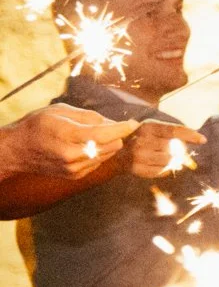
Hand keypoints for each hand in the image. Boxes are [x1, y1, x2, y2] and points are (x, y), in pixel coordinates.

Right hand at [0, 104, 137, 177]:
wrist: (17, 150)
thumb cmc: (38, 125)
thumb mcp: (61, 111)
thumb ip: (90, 116)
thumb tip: (115, 123)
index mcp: (68, 135)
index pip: (106, 133)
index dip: (124, 128)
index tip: (133, 123)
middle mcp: (72, 154)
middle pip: (113, 145)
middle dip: (116, 135)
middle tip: (106, 126)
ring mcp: (74, 168)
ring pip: (108, 155)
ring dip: (108, 145)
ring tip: (91, 135)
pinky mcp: (75, 176)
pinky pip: (99, 163)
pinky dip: (98, 154)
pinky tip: (84, 147)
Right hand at [127, 120, 206, 178]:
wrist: (116, 153)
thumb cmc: (141, 138)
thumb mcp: (152, 129)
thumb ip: (171, 133)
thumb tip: (197, 140)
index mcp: (147, 127)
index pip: (173, 131)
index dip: (190, 135)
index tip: (203, 140)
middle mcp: (142, 140)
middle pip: (174, 148)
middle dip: (180, 151)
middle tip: (177, 152)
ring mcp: (139, 156)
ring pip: (169, 161)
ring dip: (173, 161)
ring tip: (163, 157)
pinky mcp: (137, 169)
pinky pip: (162, 172)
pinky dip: (165, 170)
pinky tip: (157, 164)